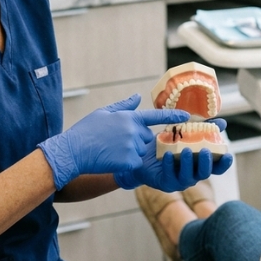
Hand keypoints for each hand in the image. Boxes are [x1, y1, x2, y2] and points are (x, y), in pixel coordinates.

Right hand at [39, 95, 187, 189]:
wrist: (74, 151)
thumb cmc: (85, 131)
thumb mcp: (103, 113)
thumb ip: (124, 106)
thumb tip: (137, 96)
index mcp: (129, 117)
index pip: (156, 116)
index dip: (172, 116)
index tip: (187, 116)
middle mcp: (134, 130)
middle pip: (146, 138)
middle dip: (135, 140)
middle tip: (114, 142)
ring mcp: (132, 146)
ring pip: (140, 152)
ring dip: (129, 153)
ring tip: (110, 151)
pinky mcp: (130, 160)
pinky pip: (135, 163)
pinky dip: (126, 164)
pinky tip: (111, 160)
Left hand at [114, 118, 233, 190]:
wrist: (140, 152)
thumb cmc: (166, 143)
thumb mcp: (184, 132)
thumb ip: (202, 127)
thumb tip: (223, 122)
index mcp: (199, 163)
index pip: (216, 167)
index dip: (224, 164)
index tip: (228, 155)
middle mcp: (192, 173)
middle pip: (204, 173)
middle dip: (206, 163)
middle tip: (205, 150)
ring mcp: (179, 180)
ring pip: (188, 177)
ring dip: (188, 164)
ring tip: (185, 150)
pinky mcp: (165, 182)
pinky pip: (169, 176)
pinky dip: (168, 165)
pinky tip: (167, 155)